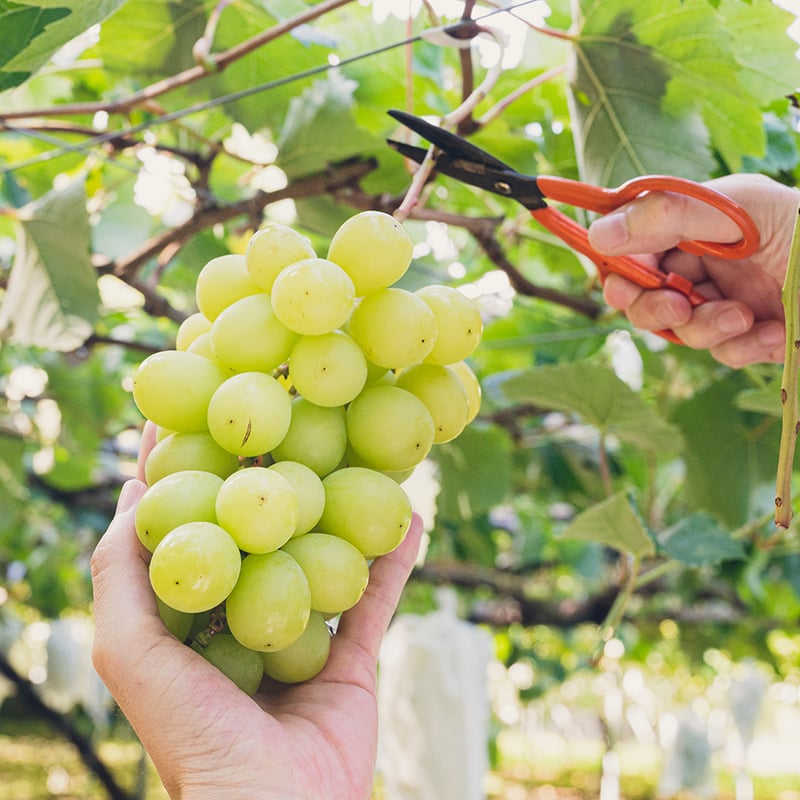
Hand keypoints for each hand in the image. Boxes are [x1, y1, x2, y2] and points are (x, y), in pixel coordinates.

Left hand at [91, 423, 422, 799]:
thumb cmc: (191, 735)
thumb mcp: (131, 653)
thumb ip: (123, 576)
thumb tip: (133, 495)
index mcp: (191, 615)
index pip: (190, 523)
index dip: (190, 464)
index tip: (200, 406)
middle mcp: (245, 616)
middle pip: (261, 528)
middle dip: (271, 474)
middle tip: (289, 414)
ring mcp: (301, 635)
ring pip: (323, 555)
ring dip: (341, 507)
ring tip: (358, 453)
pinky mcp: (349, 659)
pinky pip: (376, 597)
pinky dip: (395, 558)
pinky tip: (410, 513)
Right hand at [587, 173, 799, 366]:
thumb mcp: (740, 212)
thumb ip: (667, 216)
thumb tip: (597, 233)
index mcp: (695, 223)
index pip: (632, 246)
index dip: (618, 268)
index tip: (625, 283)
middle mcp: (704, 262)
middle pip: (643, 295)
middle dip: (655, 307)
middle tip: (676, 307)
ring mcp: (725, 299)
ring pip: (680, 330)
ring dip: (706, 329)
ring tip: (744, 318)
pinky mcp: (750, 334)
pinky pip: (721, 352)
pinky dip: (741, 348)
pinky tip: (770, 336)